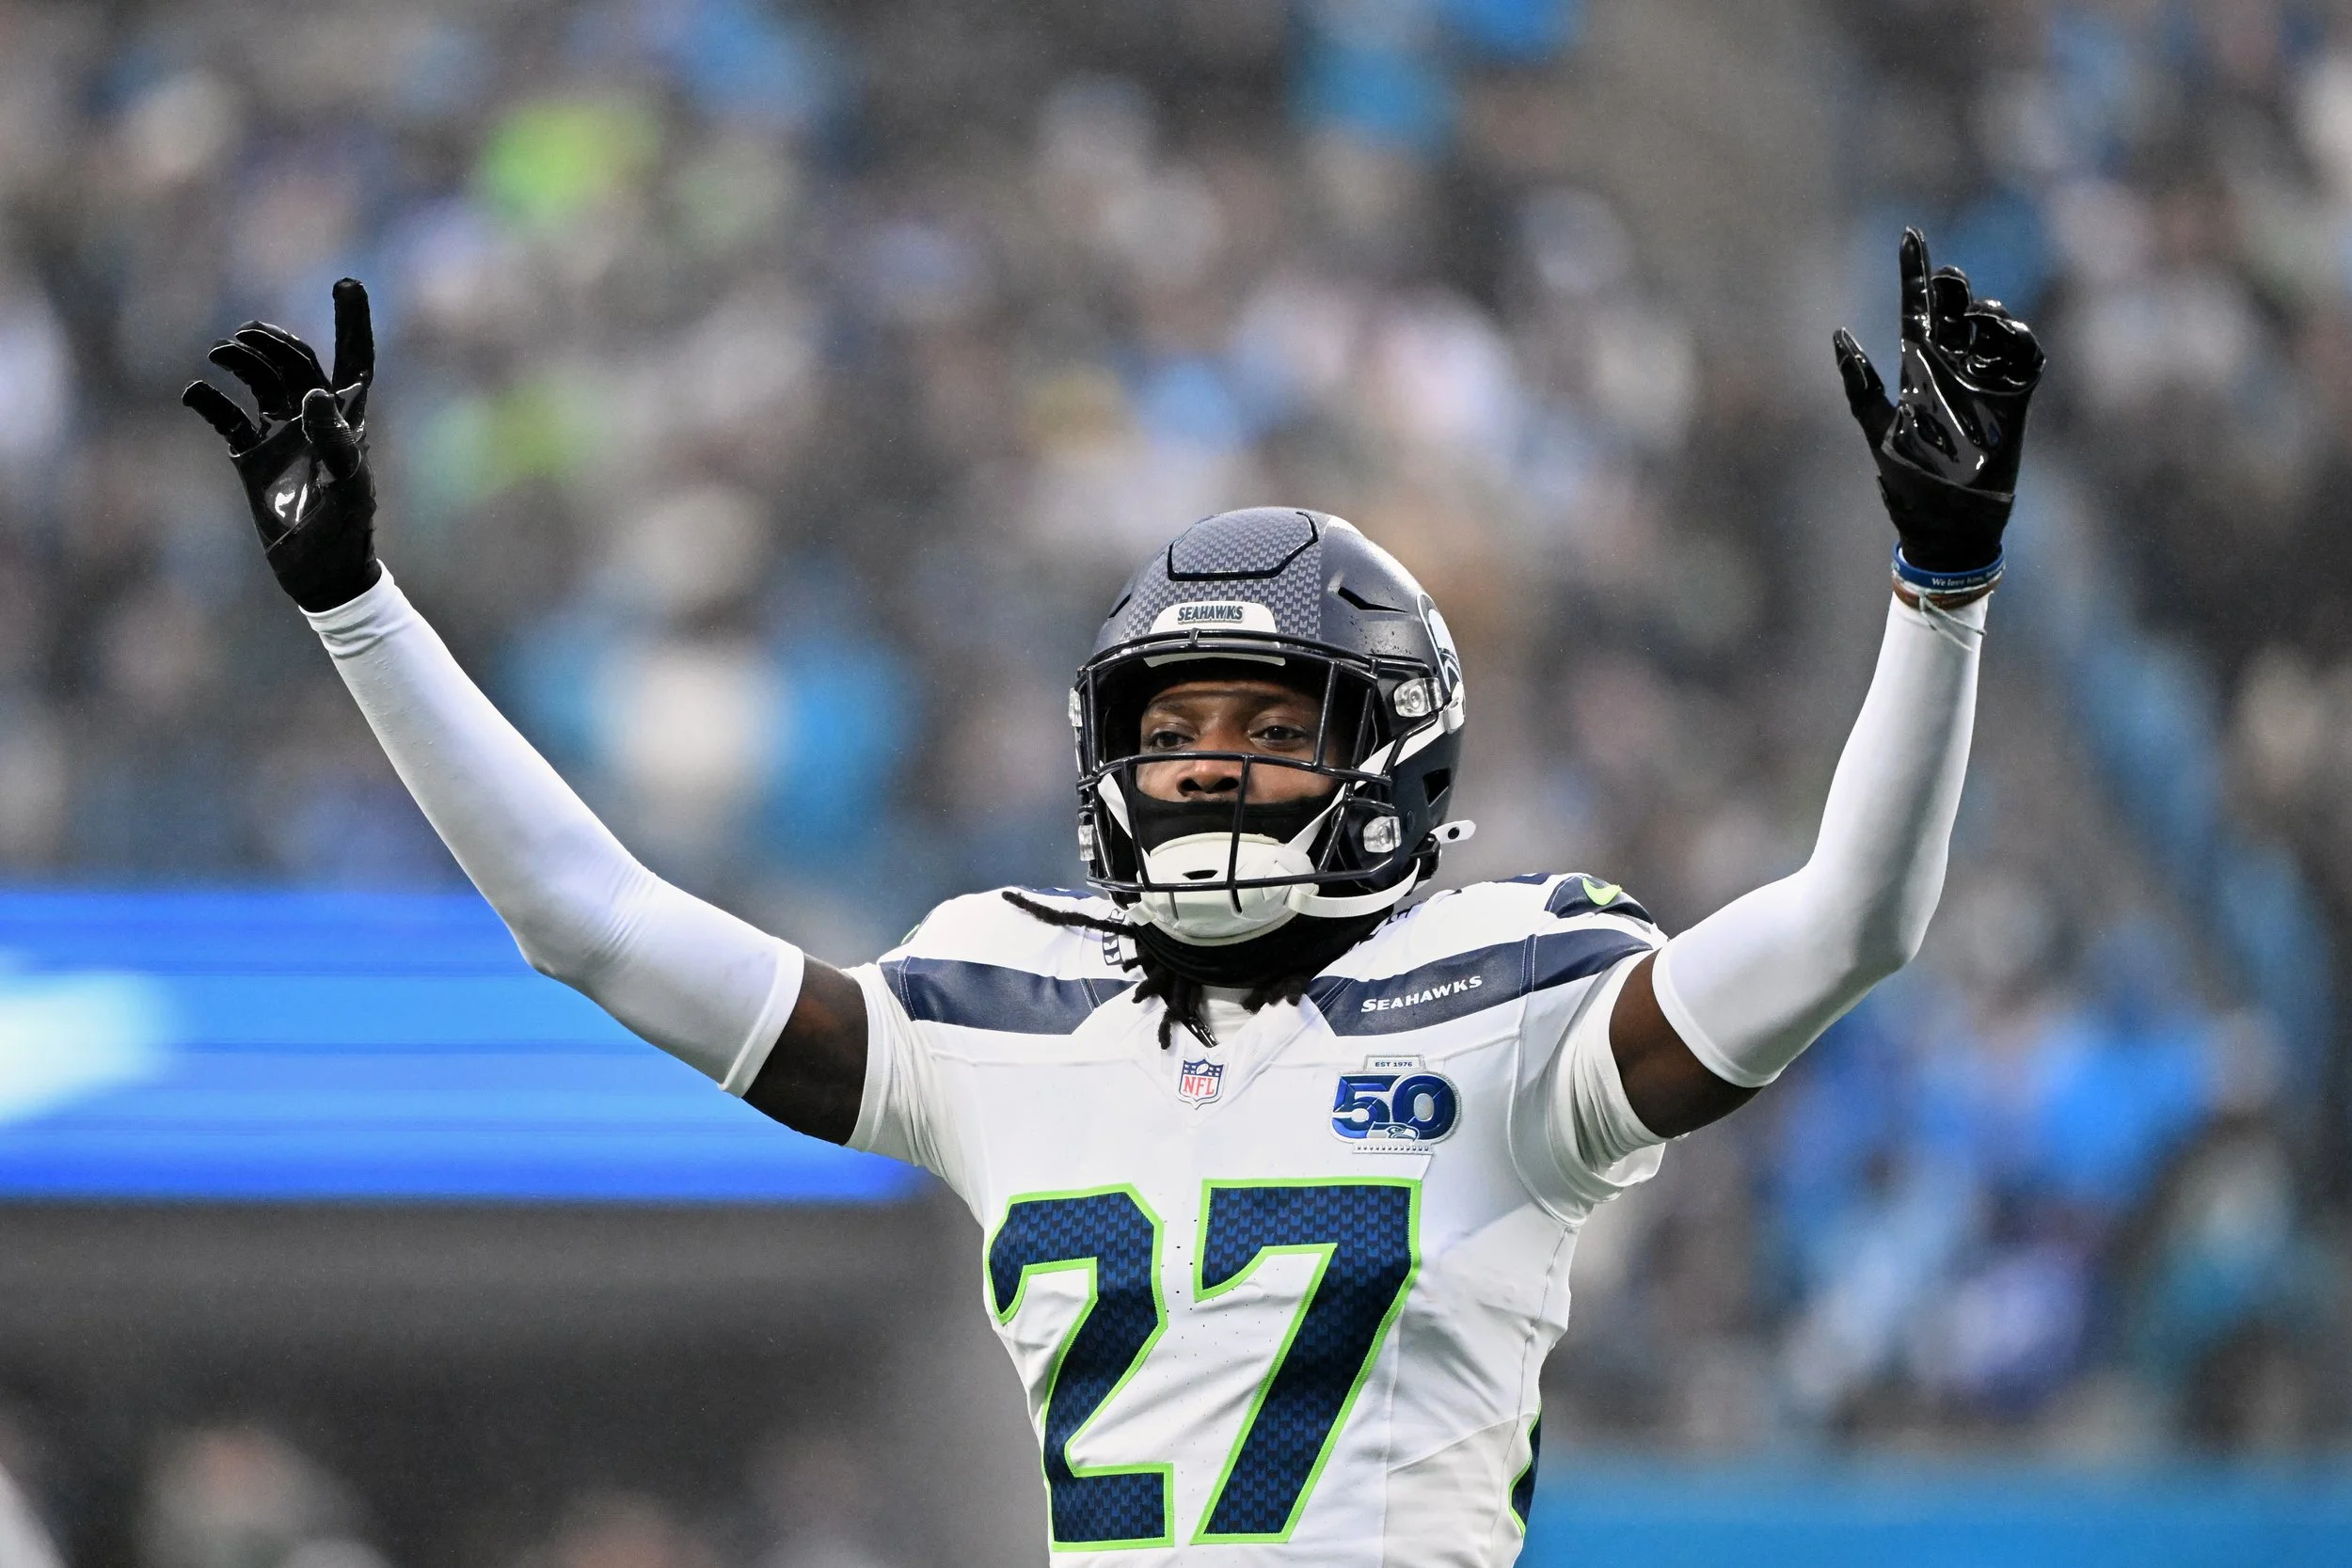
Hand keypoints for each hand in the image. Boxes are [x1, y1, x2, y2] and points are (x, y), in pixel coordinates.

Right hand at [181, 279, 380, 612]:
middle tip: (246, 334)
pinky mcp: (252, 458)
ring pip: (260, 381)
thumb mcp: (349, 488)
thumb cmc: (346, 533)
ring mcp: (282, 437)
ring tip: (221, 353)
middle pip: (296, 363)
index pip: (355, 359)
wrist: (319, 575)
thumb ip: (336, 440)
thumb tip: (316, 392)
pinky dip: (208, 401)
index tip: (348, 280)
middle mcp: (315, 422)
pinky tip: (195, 395)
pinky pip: (225, 417)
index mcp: (348, 421)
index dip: (353, 321)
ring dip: (242, 361)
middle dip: (274, 341)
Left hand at [1833, 229, 2044, 575]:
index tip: (1910, 235)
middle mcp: (1952, 368)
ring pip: (1992, 326)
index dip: (1913, 273)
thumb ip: (1861, 387)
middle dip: (1953, 288)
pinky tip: (2005, 338)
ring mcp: (1985, 381)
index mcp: (1917, 368)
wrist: (1948, 527)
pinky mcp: (2016, 400)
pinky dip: (2019, 341)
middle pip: (1956, 310)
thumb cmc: (1907, 483)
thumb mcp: (1878, 430)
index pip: (1915, 311)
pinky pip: (2026, 357)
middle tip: (1950, 284)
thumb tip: (1840, 334)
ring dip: (1985, 315)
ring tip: (1975, 322)